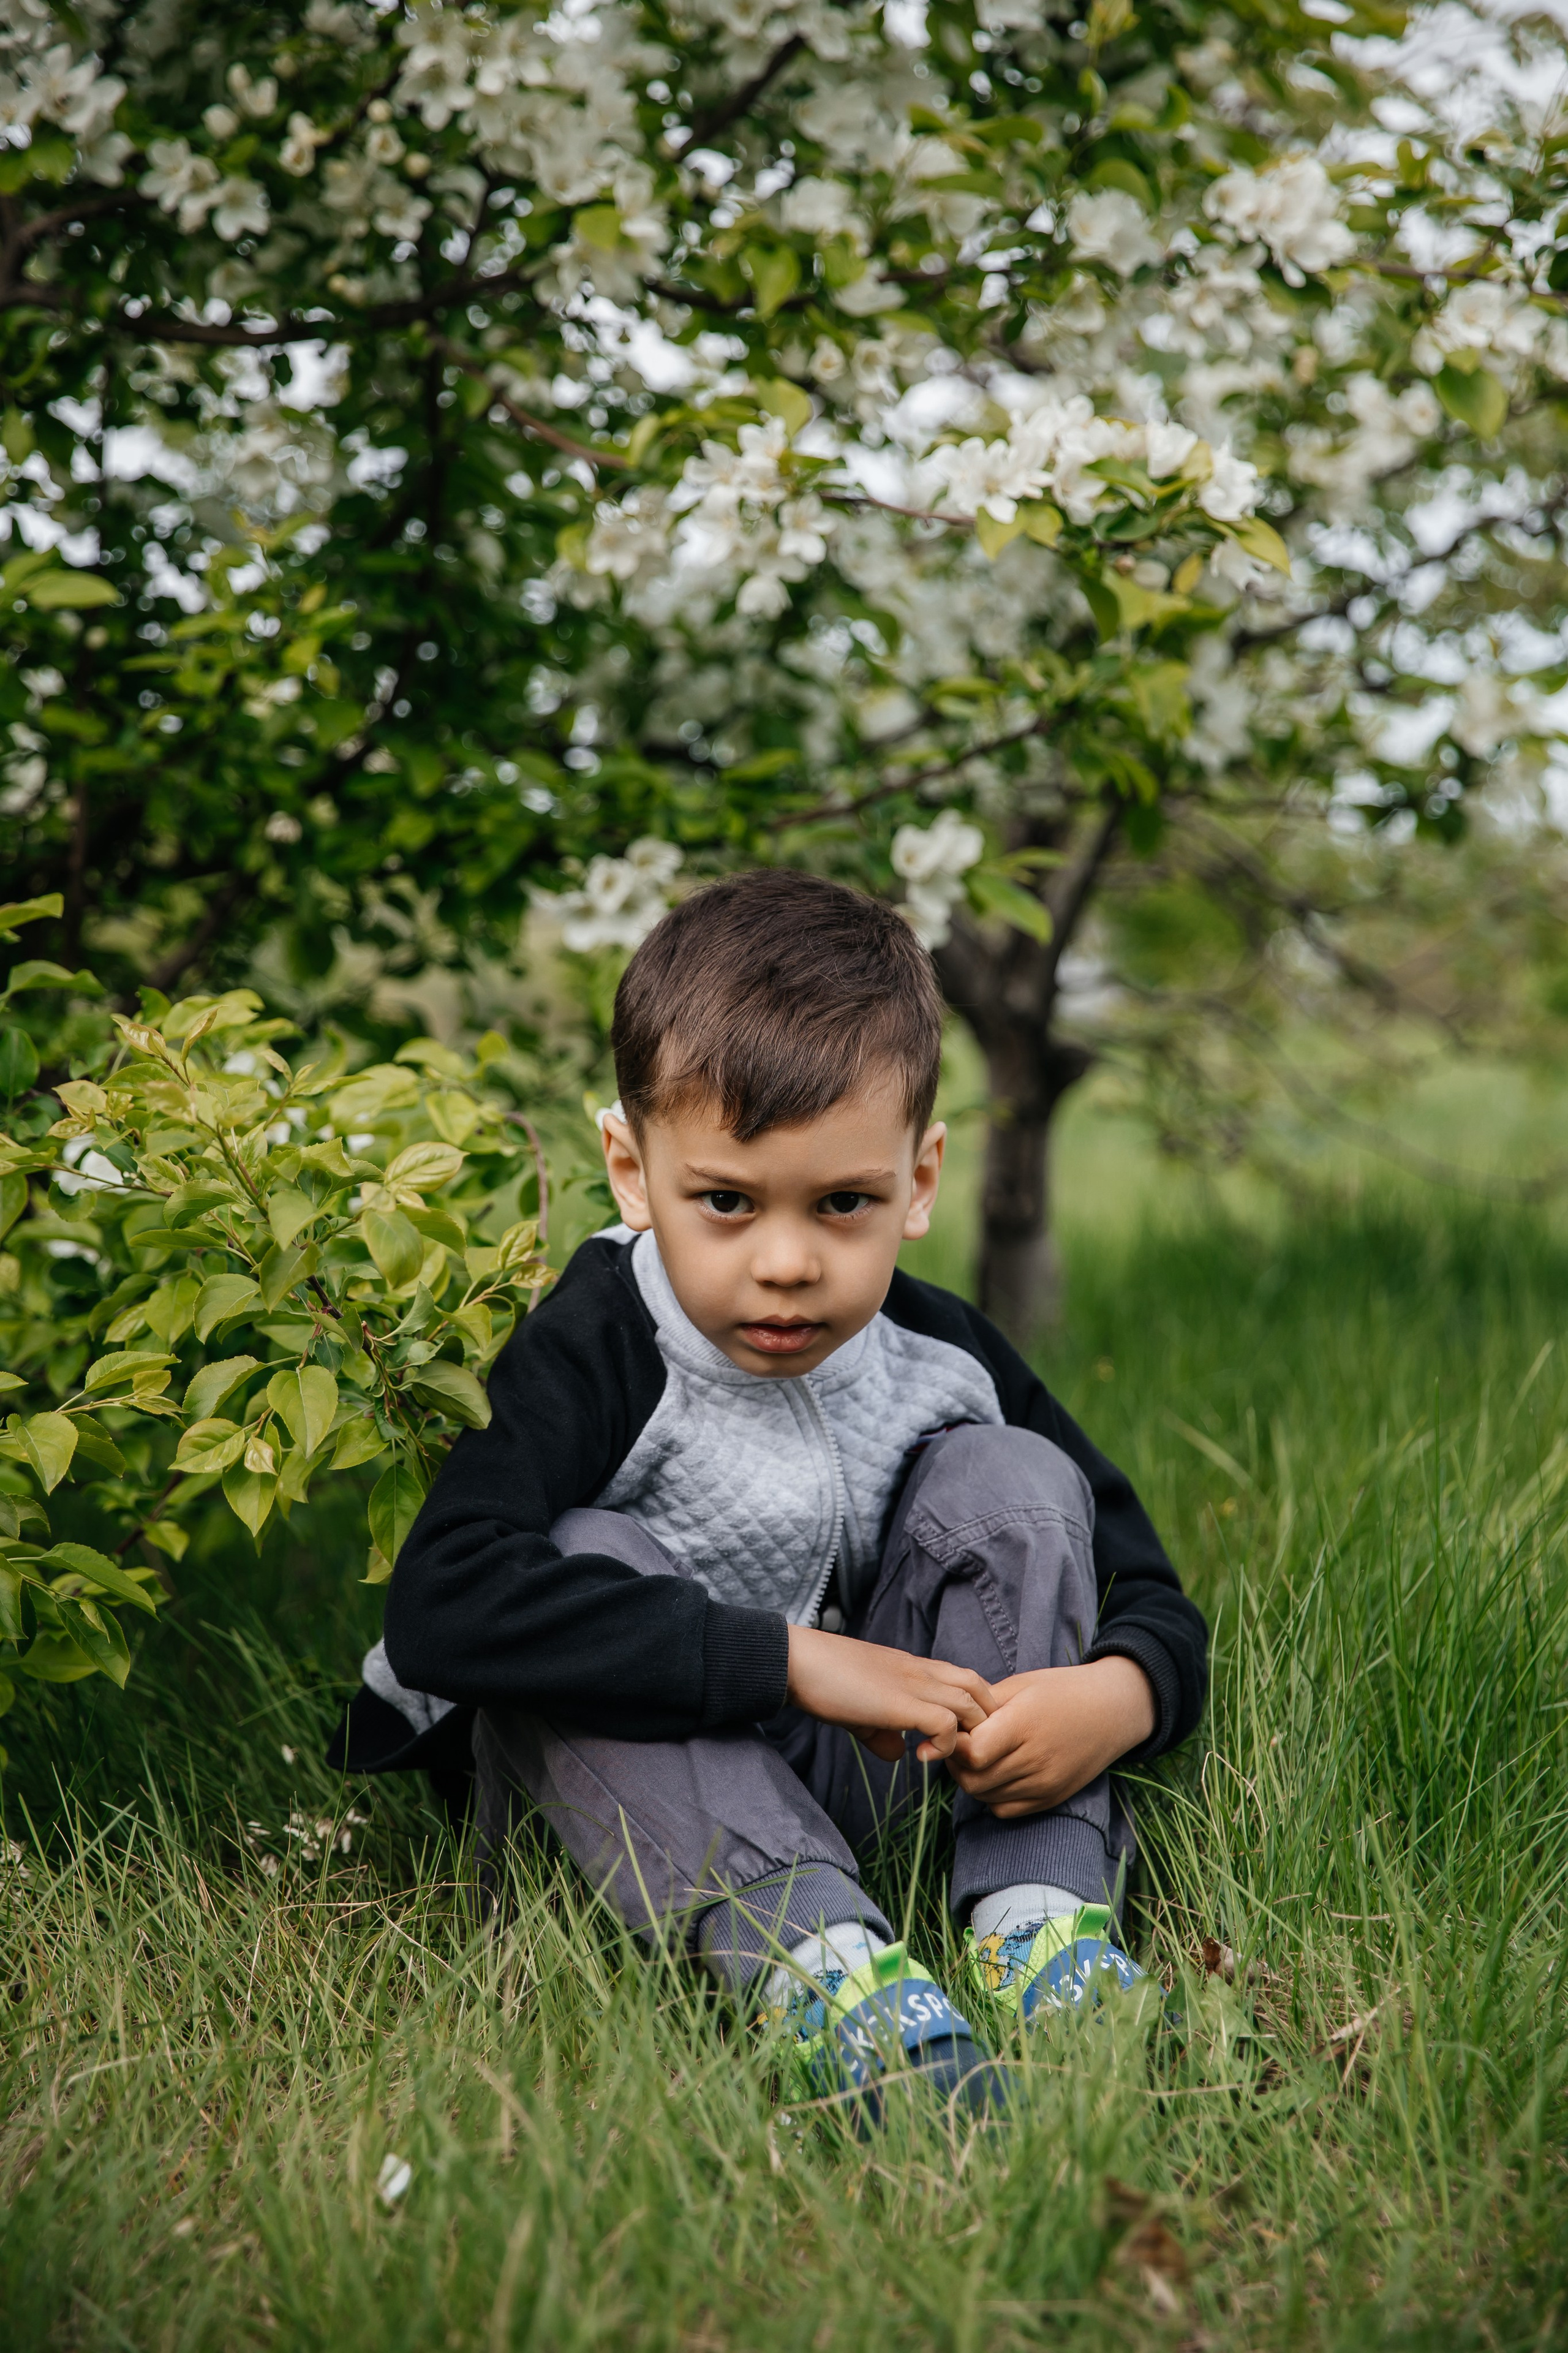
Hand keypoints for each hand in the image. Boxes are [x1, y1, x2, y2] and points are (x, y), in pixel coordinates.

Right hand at [786, 1623, 996, 1762]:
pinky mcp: (902, 1703)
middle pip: (980, 1689)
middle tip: (961, 1751)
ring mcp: (914, 1685)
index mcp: (914, 1669)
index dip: (973, 1710)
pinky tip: (922, 1756)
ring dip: (968, 1735)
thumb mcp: (860, 1711)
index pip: (967, 1679)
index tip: (956, 1738)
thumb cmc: (823, 1681)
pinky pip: (946, 1723)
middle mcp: (921, 1672)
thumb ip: (883, 1733)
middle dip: (982, 1723)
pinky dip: (944, 1745)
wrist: (797, 1661)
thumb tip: (899, 1753)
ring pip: (971, 1704)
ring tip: (945, 1756)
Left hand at [946, 1657, 1155, 1818]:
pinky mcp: (1051, 1798)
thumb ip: (982, 1704)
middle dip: (956, 1763)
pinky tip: (996, 1773)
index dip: (954, 1743)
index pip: (972, 1752)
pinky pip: (1004, 1810)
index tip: (955, 1729)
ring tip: (977, 1756)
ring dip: (972, 1779)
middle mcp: (1036, 1760)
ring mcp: (1045, 1784)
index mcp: (1024, 1725)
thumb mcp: (1021, 1684)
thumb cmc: (1062, 1691)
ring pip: (985, 1796)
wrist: (1112, 1711)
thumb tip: (948, 1718)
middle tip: (959, 1745)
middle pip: (973, 1780)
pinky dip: (991, 1796)